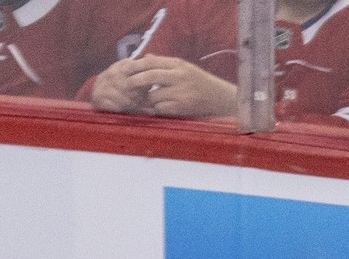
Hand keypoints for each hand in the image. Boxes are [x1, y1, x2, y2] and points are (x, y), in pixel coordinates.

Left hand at [90, 55, 238, 118]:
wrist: (223, 100)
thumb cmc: (203, 84)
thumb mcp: (186, 69)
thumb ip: (166, 64)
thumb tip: (146, 58)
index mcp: (179, 65)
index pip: (151, 62)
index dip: (136, 66)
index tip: (125, 69)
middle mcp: (180, 76)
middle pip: (150, 75)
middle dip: (136, 81)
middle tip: (127, 85)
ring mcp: (182, 92)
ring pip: (154, 95)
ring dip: (148, 99)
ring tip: (148, 101)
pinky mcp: (184, 106)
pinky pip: (162, 108)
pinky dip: (158, 109)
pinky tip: (160, 109)